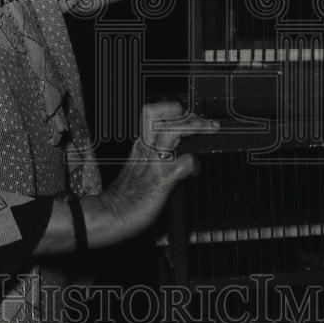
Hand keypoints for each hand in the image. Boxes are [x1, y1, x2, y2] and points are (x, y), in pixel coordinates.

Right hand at [96, 102, 217, 243]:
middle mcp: (147, 148)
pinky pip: (184, 163)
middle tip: (206, 123)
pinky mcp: (162, 179)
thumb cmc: (128, 194)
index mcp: (141, 143)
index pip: (152, 112)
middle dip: (188, 115)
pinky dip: (194, 164)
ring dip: (194, 128)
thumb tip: (176, 146)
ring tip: (209, 131)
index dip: (172, 109)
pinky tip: (195, 169)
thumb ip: (154, 151)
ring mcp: (155, 162)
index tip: (188, 114)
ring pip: (173, 132)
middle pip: (163, 116)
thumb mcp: (138, 163)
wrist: (114, 213)